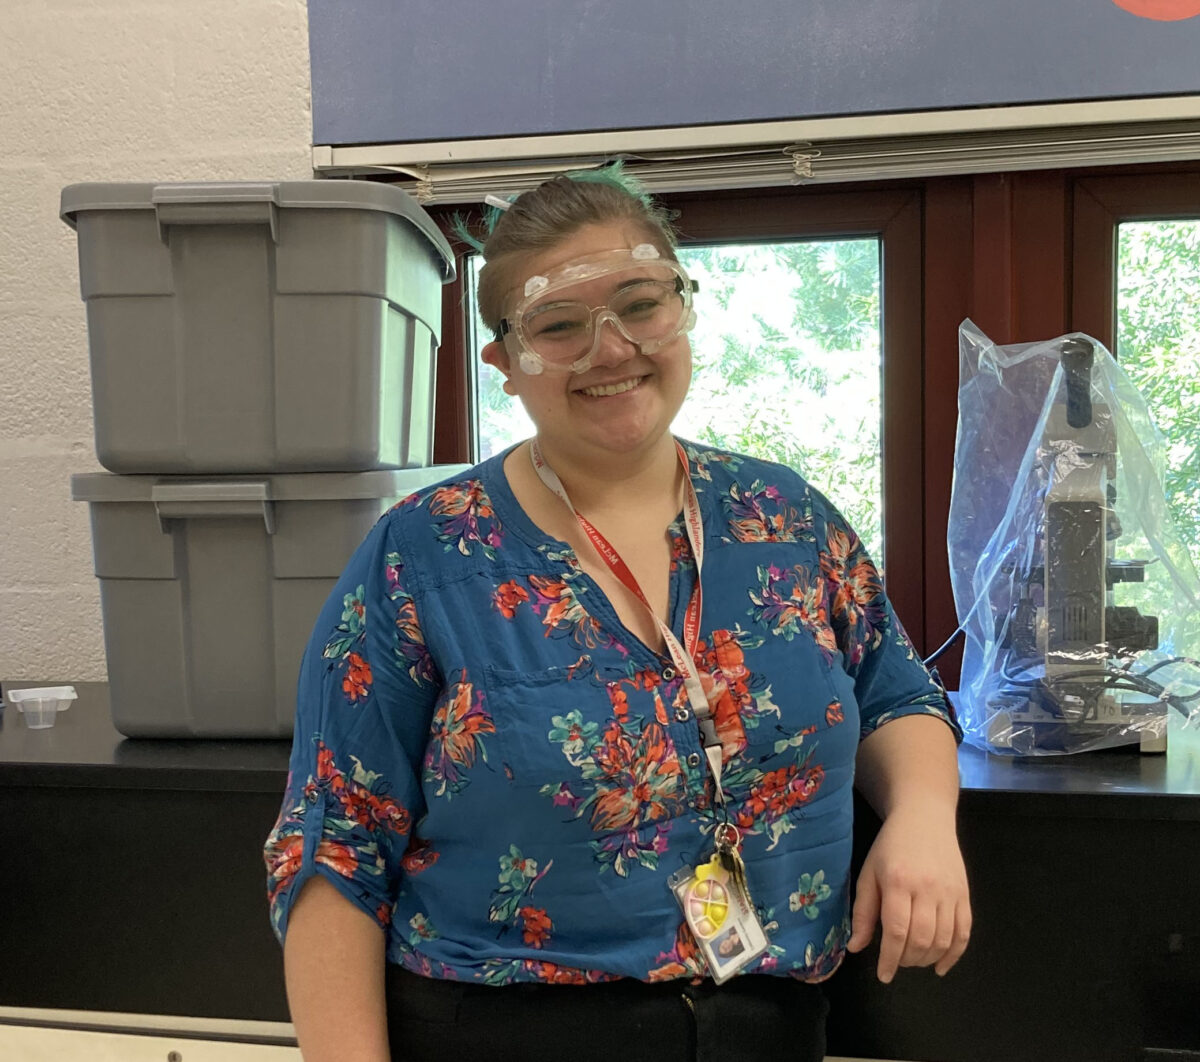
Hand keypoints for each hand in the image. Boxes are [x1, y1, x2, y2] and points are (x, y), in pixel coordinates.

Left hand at [845, 806, 970, 982]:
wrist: (924, 818)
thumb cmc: (890, 845)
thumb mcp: (868, 873)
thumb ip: (863, 912)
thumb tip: (855, 948)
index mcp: (898, 882)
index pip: (897, 931)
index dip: (890, 959)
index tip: (883, 975)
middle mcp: (928, 889)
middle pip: (922, 939)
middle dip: (908, 960)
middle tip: (897, 962)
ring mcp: (950, 892)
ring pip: (944, 939)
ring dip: (928, 958)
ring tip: (914, 959)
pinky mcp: (965, 895)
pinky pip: (965, 932)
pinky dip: (955, 954)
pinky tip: (941, 965)